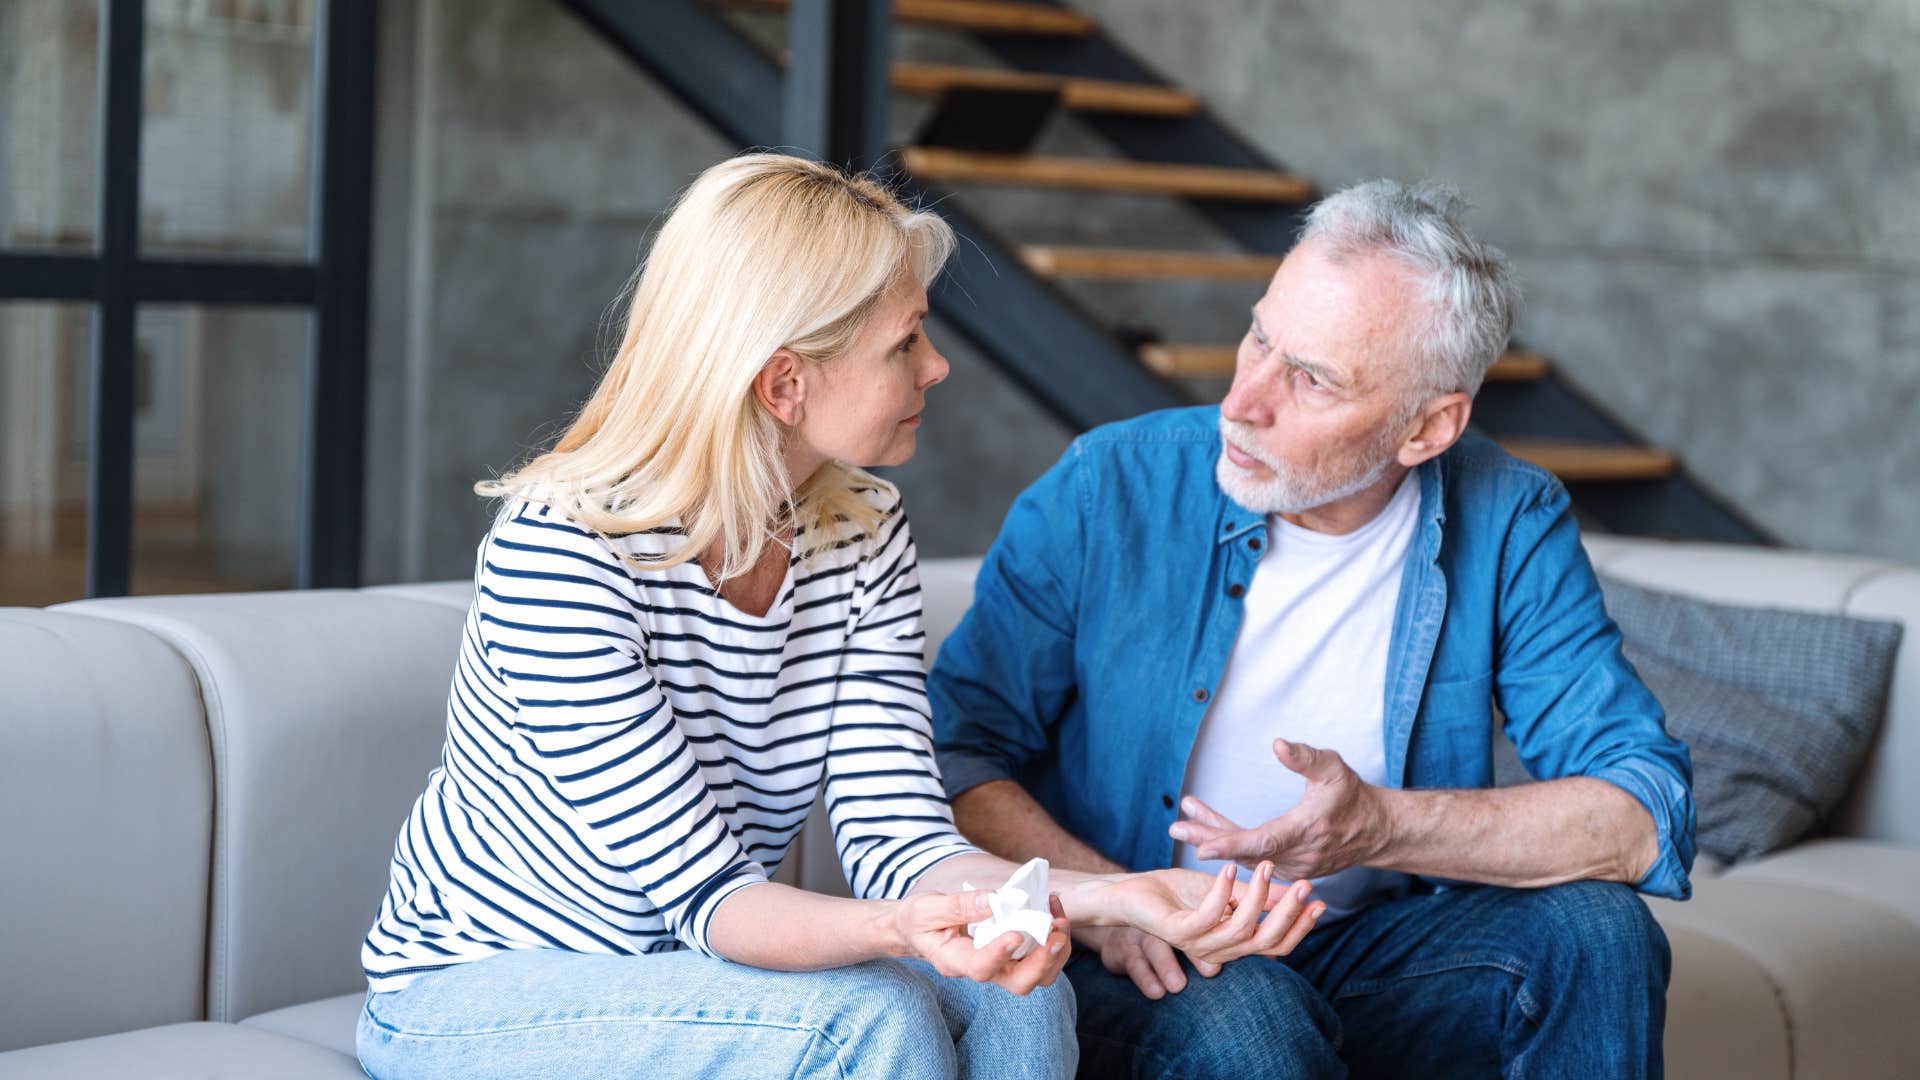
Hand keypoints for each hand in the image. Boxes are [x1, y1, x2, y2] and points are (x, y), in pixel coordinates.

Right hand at [895, 890, 1070, 995]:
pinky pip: (1038, 956)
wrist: (916, 930)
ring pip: (1036, 975)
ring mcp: (998, 965)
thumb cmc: (919, 920)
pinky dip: (1051, 937)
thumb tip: (996, 900)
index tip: (1016, 934)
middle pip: (1018, 983)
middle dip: (1042, 961)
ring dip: (1054, 951)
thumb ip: (960, 906)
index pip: (980, 968)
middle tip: (1055, 933)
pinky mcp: (1010, 955)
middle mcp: (981, 970)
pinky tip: (1051, 910)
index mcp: (954, 961)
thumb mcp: (928, 909)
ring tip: (1059, 920)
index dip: (1000, 954)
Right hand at [1072, 925, 1221, 998]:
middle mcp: (1163, 927)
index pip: (1202, 928)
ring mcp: (1141, 937)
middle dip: (1197, 956)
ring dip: (1167, 967)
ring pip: (1154, 948)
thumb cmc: (1152, 932)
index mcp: (1180, 921)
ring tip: (1177, 986)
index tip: (1234, 956)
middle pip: (1181, 938)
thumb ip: (1205, 944)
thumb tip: (1236, 963)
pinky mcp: (1122, 951)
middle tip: (1213, 971)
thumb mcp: (1173, 930)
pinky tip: (1156, 992)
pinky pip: (1133, 964)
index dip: (1218, 938)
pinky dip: (1145, 978)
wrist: (1109, 926)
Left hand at [1104, 862, 1323, 965]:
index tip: (1319, 901)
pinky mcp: (1179, 931)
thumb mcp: (1224, 890)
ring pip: (1242, 929)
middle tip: (1305, 884)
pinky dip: (1223, 891)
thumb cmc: (1176, 893)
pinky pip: (1209, 916)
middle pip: (1266, 941)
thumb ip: (1255, 895)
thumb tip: (1294, 892)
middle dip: (1289, 913)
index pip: (1276, 944)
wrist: (1132, 894)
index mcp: (1233, 943)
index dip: (1300, 926)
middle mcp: (1219, 950)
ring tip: (1266, 866)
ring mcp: (1199, 944)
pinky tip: (1232, 868)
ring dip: (1258, 895)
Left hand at [1169, 738, 1390, 880]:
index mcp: (1305, 832)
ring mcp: (1292, 868)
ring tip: (1184, 821)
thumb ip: (1305, 757)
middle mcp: (1297, 857)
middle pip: (1245, 852)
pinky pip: (1254, 859)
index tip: (1200, 845)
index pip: (1261, 842)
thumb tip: (1277, 744)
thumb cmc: (1351, 795)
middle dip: (1209, 838)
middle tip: (1176, 826)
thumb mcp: (1333, 768)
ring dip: (1215, 838)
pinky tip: (1209, 830)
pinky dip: (1231, 845)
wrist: (1375, 830)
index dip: (1230, 844)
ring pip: (1246, 856)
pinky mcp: (1289, 870)